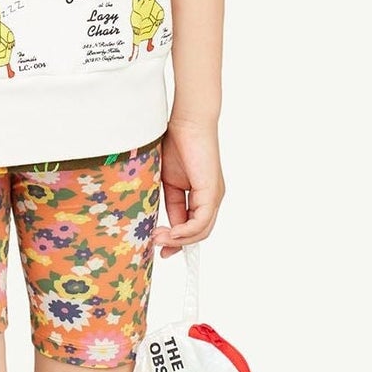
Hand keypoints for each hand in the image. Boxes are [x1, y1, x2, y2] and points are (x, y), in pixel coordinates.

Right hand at [158, 117, 222, 254]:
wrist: (186, 122)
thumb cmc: (175, 143)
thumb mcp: (167, 181)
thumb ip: (168, 202)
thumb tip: (160, 223)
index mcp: (201, 195)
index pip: (192, 226)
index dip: (175, 240)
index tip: (157, 246)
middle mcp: (211, 198)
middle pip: (199, 233)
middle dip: (178, 245)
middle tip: (158, 249)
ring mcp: (214, 196)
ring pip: (201, 231)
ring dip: (179, 240)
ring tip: (159, 239)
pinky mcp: (211, 192)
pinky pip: (201, 221)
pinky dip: (186, 231)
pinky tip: (170, 232)